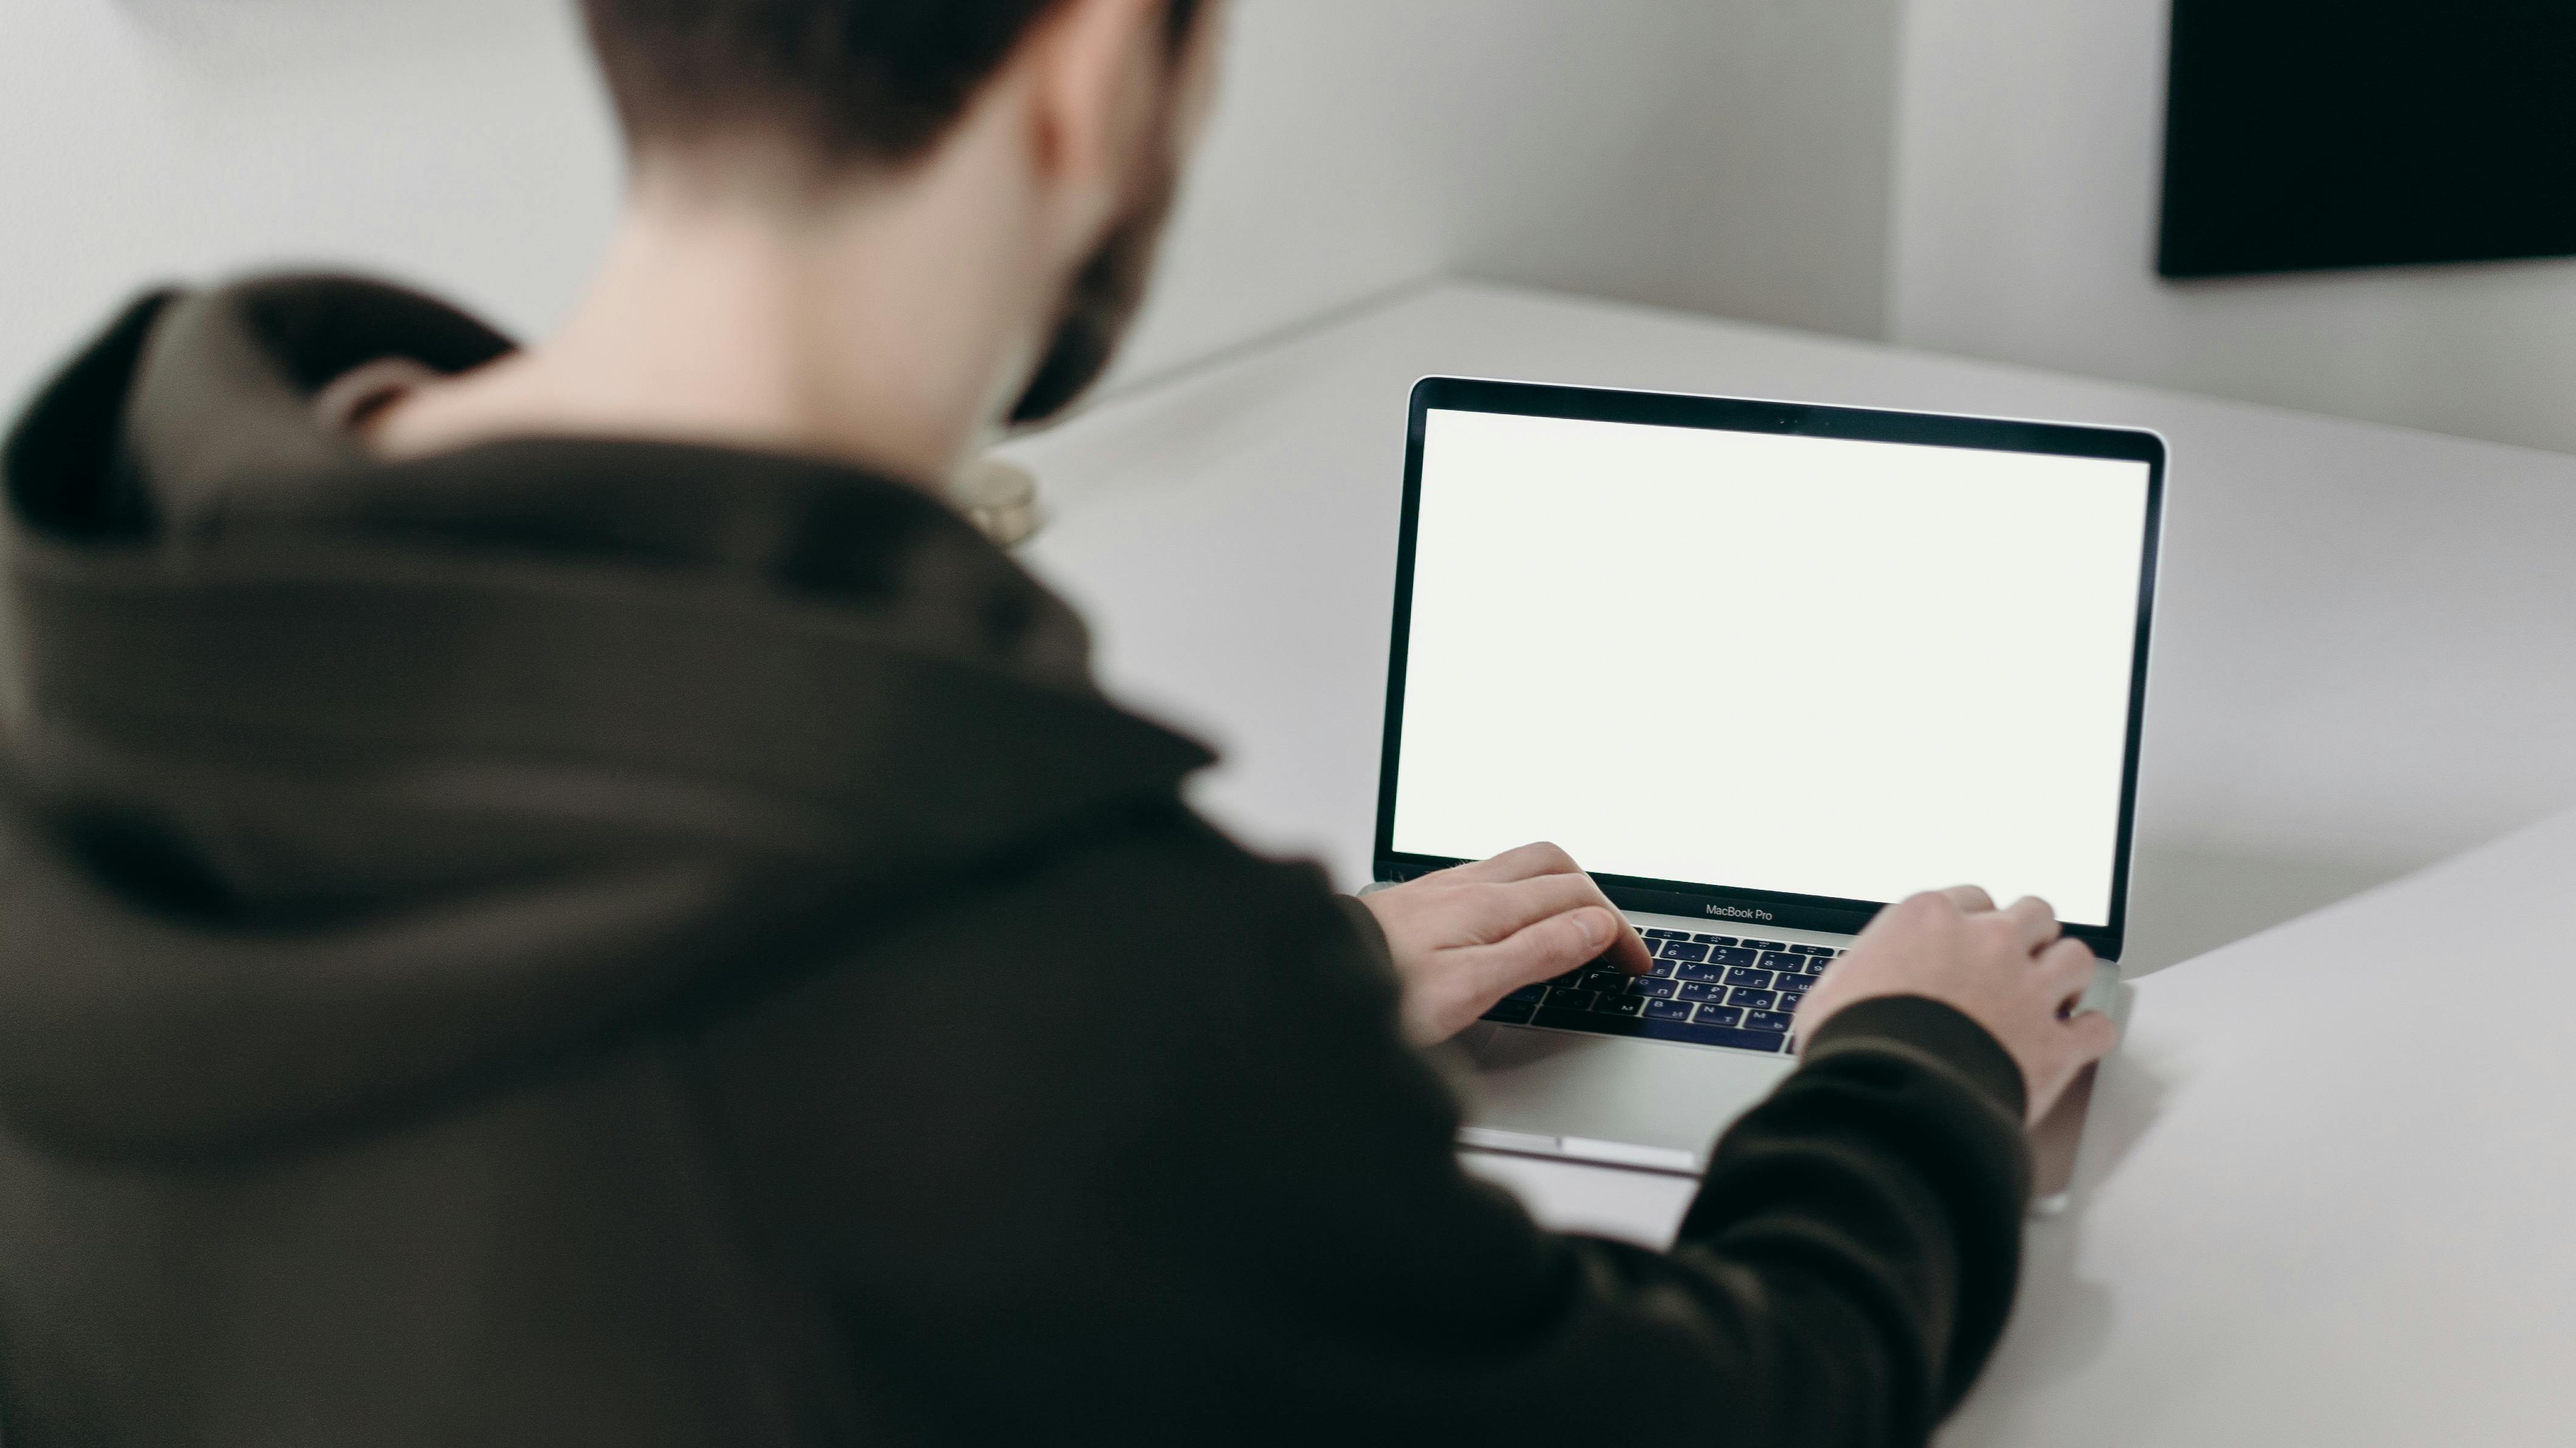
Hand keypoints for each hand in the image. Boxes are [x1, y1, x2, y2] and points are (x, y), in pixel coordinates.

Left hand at [1362, 843, 1654, 1046]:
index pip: (1576, 900)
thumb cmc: (1380, 991)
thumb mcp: (1471, 986)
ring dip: (1558, 886)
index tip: (1635, 964)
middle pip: (1553, 865)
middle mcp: (1466, 886)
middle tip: (1615, 938)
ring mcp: (1441, 890)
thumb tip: (1593, 926)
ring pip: (1519, 867)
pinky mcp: (1419, 902)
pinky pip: (1487, 878)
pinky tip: (1512, 919)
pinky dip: (1521, 893)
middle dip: (1595, 895)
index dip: (1617, 930)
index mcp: (1488, 905)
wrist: (1302, 980)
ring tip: (1576, 921)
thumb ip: (1536, 953)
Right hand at [1795, 886, 2115, 1125]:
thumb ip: (1865, 971)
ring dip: (2068, 974)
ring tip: (2058, 992)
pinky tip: (2077, 1040)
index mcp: (1929, 920)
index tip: (1972, 938)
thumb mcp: (1834, 989)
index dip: (1975, 921)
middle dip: (2030, 936)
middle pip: (2034, 914)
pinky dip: (2089, 1035)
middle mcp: (1987, 943)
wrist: (1888, 1096)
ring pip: (2076, 957)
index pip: (1971, 898)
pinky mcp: (2054, 1044)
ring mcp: (2026, 990)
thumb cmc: (1852, 1044)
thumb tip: (1858, 984)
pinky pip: (2096, 1027)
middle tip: (2021, 959)